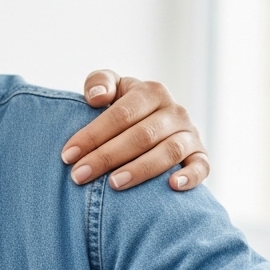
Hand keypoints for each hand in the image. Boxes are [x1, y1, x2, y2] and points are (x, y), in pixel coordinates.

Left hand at [62, 70, 209, 191]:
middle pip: (141, 135)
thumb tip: (98, 98)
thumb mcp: (111, 88)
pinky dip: (190, 176)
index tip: (68, 155)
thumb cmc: (123, 107)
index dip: (93, 135)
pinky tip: (171, 186)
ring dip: (140, 169)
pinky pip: (202, 166)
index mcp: (151, 92)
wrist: (154, 120)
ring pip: (169, 151)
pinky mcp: (200, 155)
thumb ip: (100, 82)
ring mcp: (190, 134)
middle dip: (107, 157)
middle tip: (79, 176)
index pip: (121, 114)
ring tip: (114, 184)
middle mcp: (175, 111)